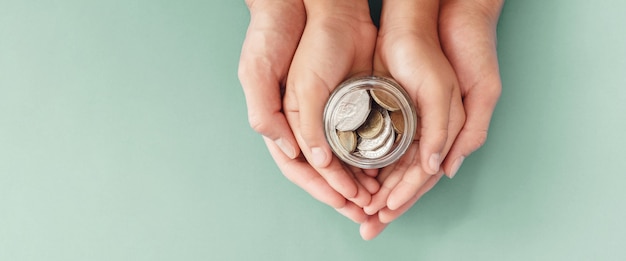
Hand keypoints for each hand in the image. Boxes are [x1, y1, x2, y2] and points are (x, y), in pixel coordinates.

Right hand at [239, 0, 379, 220]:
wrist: (312, 6)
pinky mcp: (346, 102)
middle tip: (367, 210)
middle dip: (344, 193)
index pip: (300, 168)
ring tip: (379, 196)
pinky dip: (370, 155)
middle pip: (324, 171)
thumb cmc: (275, 35)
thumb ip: (272, 114)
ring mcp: (325, 115)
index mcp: (279, 123)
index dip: (322, 188)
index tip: (345, 201)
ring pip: (343, 159)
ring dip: (359, 180)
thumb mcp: (260, 71)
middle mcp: (303, 125)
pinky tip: (385, 167)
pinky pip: (358, 137)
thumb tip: (301, 156)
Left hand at [359, 0, 503, 239]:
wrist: (421, 22)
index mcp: (447, 134)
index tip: (384, 214)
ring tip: (358, 207)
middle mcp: (428, 133)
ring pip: (391, 165)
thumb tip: (439, 169)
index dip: (405, 197)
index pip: (423, 176)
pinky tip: (356, 175)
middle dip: (388, 203)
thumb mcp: (463, 93)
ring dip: (377, 188)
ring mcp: (409, 123)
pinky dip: (368, 163)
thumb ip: (451, 131)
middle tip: (367, 224)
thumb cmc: (452, 53)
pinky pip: (379, 143)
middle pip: (405, 178)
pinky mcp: (390, 110)